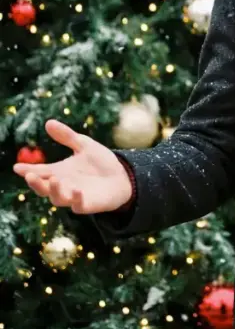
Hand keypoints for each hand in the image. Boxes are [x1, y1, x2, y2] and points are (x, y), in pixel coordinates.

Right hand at [13, 119, 132, 214]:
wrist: (123, 176)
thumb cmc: (101, 162)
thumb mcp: (84, 145)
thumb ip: (67, 136)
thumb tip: (48, 122)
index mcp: (60, 172)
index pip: (40, 172)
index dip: (27, 170)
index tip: (16, 167)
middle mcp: (64, 185)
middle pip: (43, 188)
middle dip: (35, 183)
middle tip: (30, 176)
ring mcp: (74, 196)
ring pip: (58, 198)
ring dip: (54, 190)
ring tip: (53, 178)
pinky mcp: (87, 204)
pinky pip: (79, 205)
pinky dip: (77, 199)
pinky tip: (77, 191)